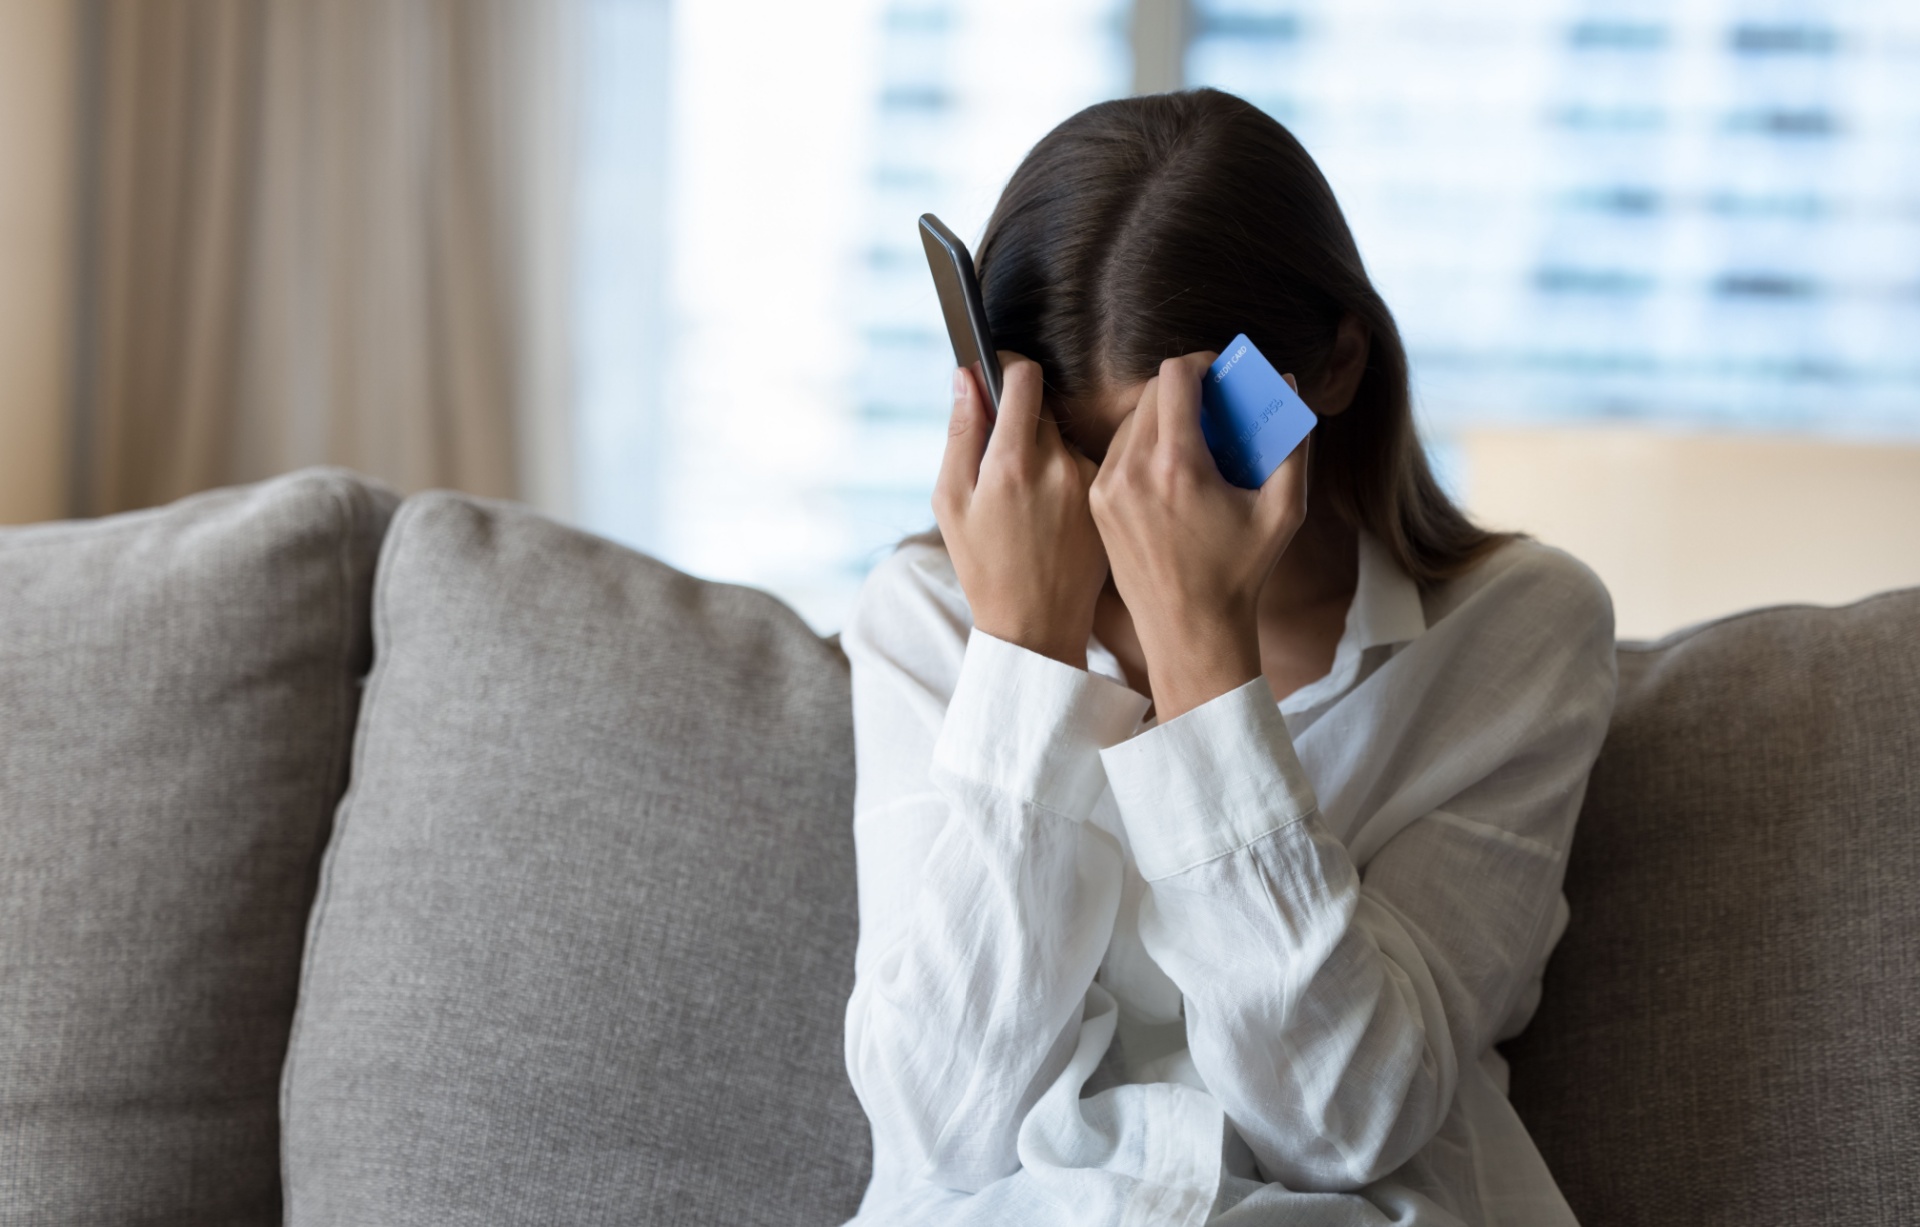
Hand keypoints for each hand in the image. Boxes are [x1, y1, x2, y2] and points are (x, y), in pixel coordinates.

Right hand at [935, 354, 1106, 668]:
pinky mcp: (1109, 499)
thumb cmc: (983, 566)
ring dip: (1045, 450)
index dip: (1007, 366)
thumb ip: (960, 433)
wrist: (1036, 626)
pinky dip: (1066, 477)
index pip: (1024, 376)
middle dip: (1021, 418)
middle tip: (1003, 457)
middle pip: (1043, 407)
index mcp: (1012, 462)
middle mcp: (1058, 465)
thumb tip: (966, 376)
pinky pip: (1085, 466)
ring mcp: (1090, 482)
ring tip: (1028, 501)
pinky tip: (1054, 515)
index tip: (998, 370)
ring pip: (1063, 438)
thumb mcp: (950, 502)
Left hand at [1088, 353, 1310, 721]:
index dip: (1200, 364)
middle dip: (1184, 389)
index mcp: (1178, 466)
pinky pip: (1116, 451)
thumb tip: (1285, 382)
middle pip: (1151, 392)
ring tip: (1192, 440)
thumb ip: (1292, 441)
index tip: (1219, 375)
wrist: (1189, 630)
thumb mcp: (1284, 509)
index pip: (1174, 376)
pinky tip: (1168, 469)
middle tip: (1212, 406)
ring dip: (1161, 417)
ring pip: (1131, 420)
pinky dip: (1141, 446)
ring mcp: (1107, 487)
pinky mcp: (1096, 502)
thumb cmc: (1241, 572)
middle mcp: (1133, 471)